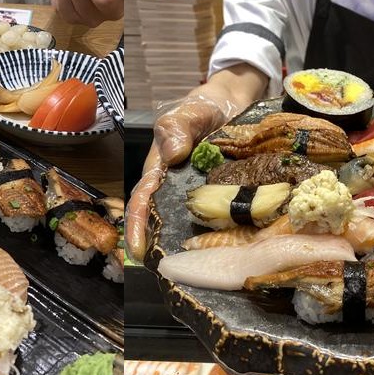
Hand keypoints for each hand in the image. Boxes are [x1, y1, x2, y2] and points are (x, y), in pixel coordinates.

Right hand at [124, 88, 248, 258]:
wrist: (232, 102)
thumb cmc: (199, 109)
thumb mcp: (184, 113)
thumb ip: (175, 128)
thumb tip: (172, 155)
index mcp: (160, 172)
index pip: (144, 202)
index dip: (138, 225)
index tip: (138, 249)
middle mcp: (178, 188)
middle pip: (166, 220)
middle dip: (164, 246)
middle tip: (170, 272)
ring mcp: (202, 193)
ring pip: (195, 222)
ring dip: (196, 244)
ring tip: (201, 269)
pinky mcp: (227, 193)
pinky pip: (224, 214)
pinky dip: (226, 230)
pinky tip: (235, 248)